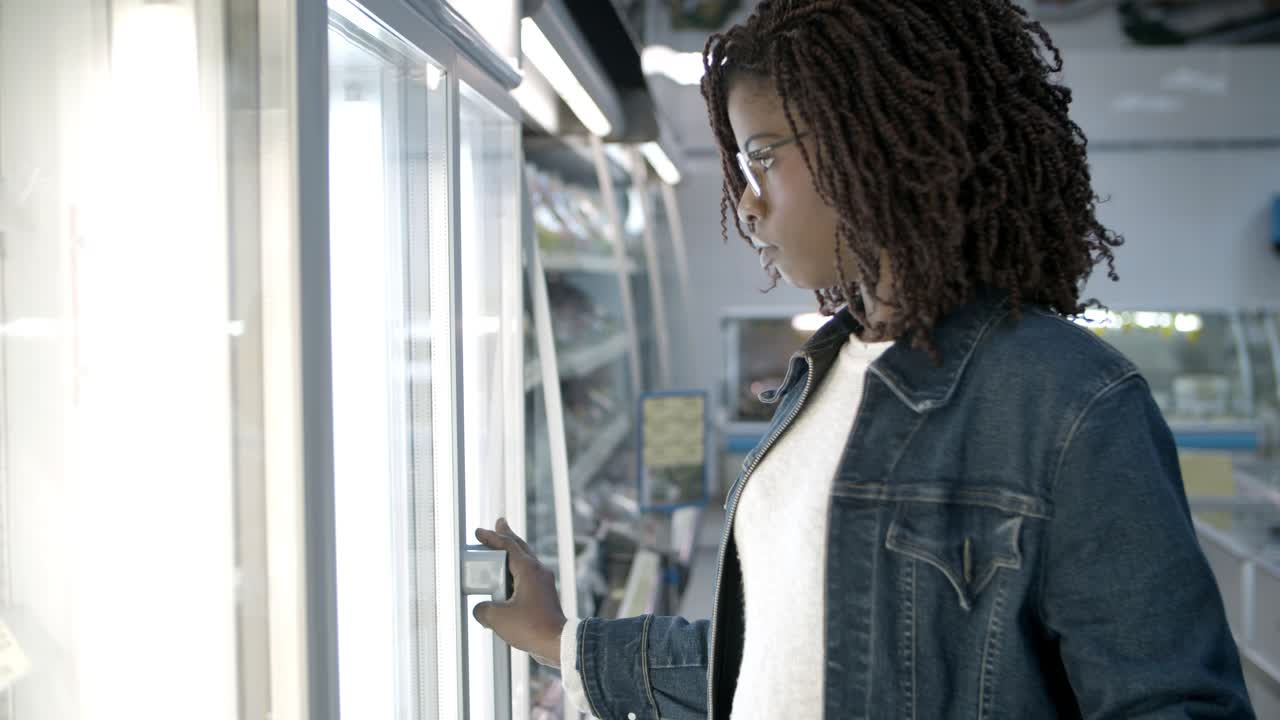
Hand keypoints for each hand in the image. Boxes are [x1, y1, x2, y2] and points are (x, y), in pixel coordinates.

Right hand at [473, 518, 567, 666]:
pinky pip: (527, 578)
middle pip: (521, 547)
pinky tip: (507, 580)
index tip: (479, 532)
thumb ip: (482, 609)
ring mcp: (543, 583)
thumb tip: (481, 609)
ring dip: (512, 554)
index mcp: (528, 569)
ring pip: (525, 562)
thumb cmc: (530, 627)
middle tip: (499, 523)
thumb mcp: (497, 618)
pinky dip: (515, 573)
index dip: (492, 538)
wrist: (557, 643)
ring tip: (499, 551)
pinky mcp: (544, 596)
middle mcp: (538, 572)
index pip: (508, 546)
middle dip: (507, 535)